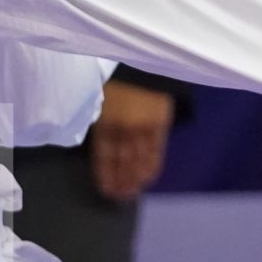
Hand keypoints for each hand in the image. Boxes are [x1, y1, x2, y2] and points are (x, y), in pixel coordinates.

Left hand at [90, 81, 173, 201]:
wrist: (141, 63)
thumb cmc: (117, 78)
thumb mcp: (101, 99)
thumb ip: (103, 121)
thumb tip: (105, 146)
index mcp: (105, 121)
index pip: (104, 155)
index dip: (105, 174)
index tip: (107, 190)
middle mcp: (124, 128)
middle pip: (121, 161)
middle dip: (121, 180)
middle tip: (121, 198)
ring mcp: (143, 127)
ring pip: (137, 159)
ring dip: (134, 178)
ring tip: (133, 193)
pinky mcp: (160, 123)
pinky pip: (155, 150)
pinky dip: (151, 165)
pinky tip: (147, 178)